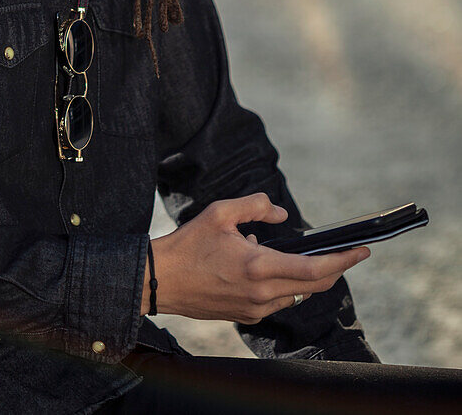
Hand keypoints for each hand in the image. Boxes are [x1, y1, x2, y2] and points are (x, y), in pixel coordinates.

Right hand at [142, 193, 370, 323]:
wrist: (160, 280)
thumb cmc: (188, 245)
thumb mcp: (220, 213)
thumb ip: (255, 206)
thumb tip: (281, 214)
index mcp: (258, 267)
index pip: (314, 269)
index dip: (343, 261)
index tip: (362, 251)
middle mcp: (261, 294)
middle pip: (314, 285)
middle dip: (336, 269)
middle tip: (348, 254)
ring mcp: (254, 309)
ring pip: (297, 294)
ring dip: (308, 277)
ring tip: (300, 255)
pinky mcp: (246, 316)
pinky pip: (278, 301)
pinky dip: (284, 284)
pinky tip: (267, 266)